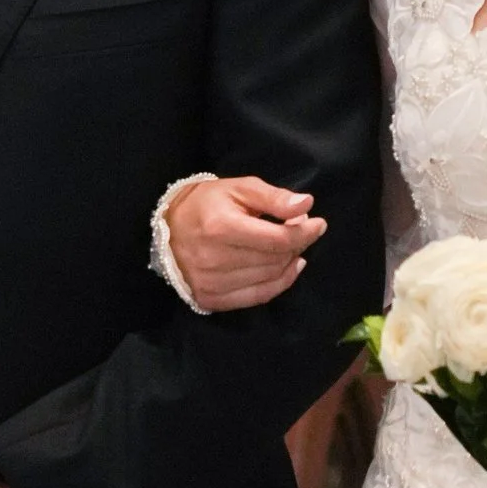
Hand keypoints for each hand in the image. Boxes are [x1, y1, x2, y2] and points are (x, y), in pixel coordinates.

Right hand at [165, 173, 322, 312]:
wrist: (168, 228)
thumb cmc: (208, 203)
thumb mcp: (239, 188)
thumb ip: (273, 198)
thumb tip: (306, 205)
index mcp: (221, 227)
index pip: (277, 239)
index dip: (305, 233)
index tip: (318, 224)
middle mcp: (215, 259)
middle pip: (275, 259)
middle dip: (297, 245)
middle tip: (301, 231)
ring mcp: (212, 283)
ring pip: (270, 278)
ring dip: (289, 262)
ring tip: (291, 247)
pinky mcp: (211, 299)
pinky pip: (258, 297)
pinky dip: (279, 283)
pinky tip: (287, 268)